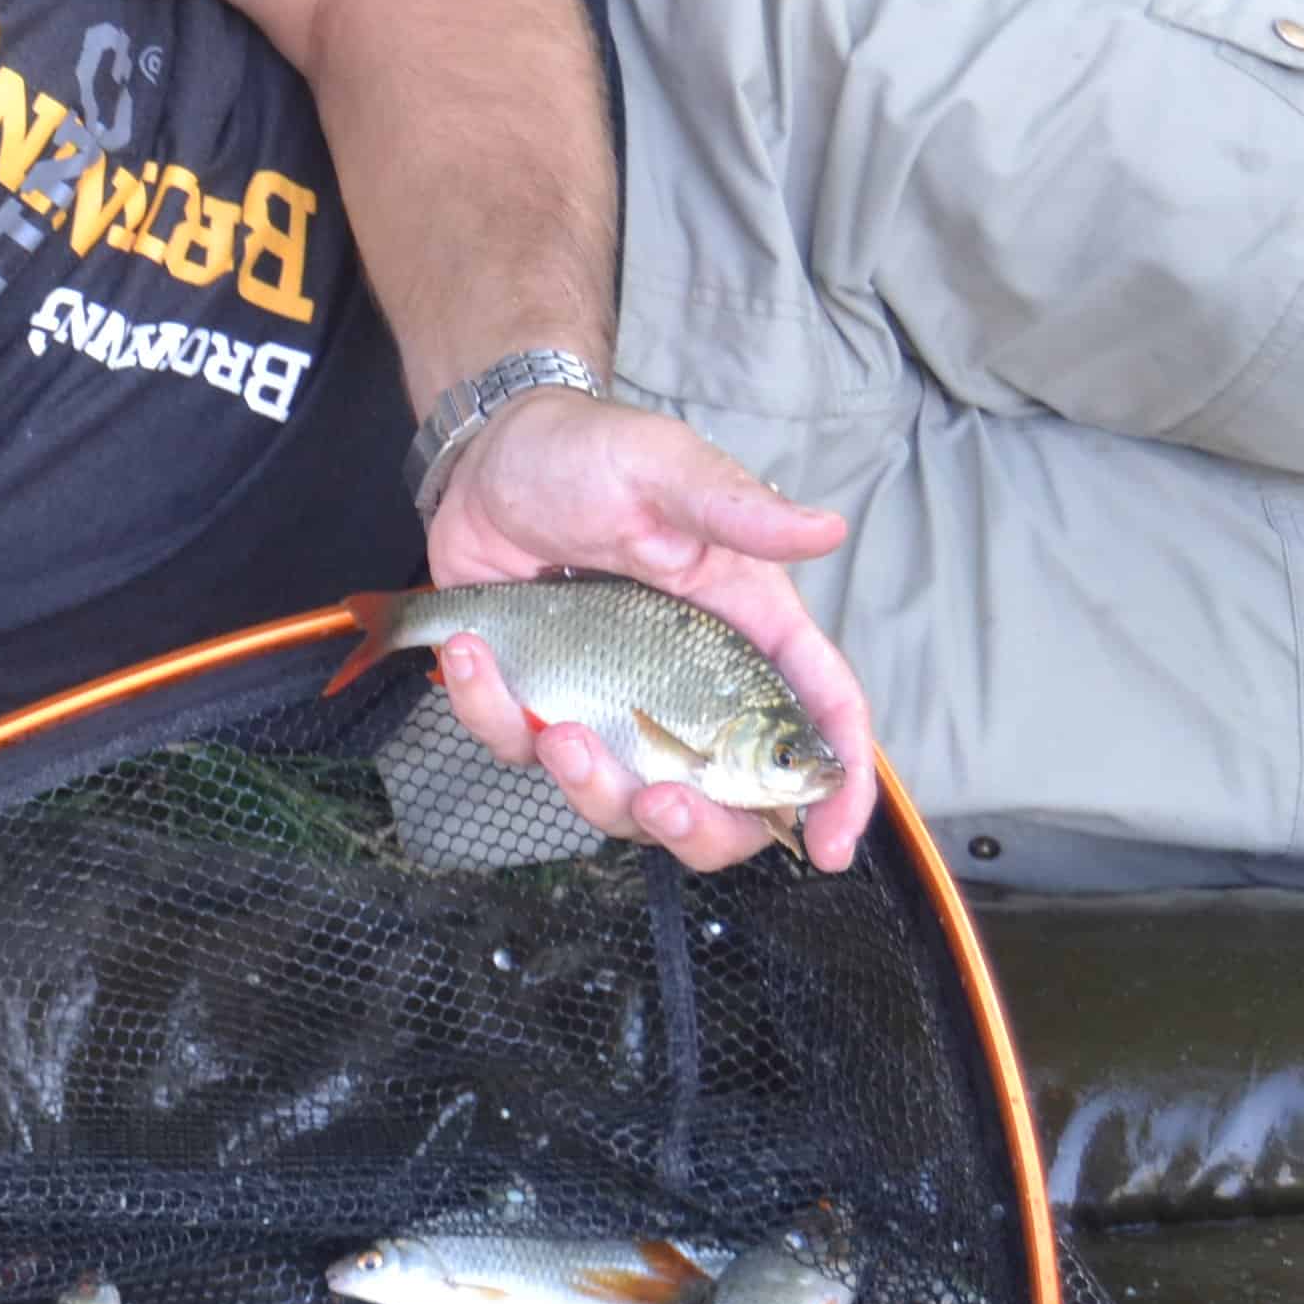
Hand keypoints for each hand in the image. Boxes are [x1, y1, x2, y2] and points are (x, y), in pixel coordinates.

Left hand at [423, 390, 881, 874]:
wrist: (486, 458)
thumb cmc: (590, 455)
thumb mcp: (666, 470)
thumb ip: (736, 510)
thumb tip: (826, 528)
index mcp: (744, 631)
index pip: (817, 715)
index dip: (835, 787)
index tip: (831, 848)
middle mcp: (685, 685)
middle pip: (723, 801)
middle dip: (697, 828)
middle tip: (658, 802)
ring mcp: (609, 705)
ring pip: (620, 800)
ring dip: (589, 787)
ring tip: (554, 729)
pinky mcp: (537, 702)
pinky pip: (517, 745)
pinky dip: (489, 711)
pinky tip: (468, 655)